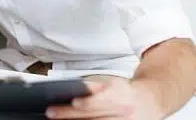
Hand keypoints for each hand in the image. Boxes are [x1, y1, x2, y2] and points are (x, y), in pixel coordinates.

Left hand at [45, 77, 163, 119]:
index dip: (84, 103)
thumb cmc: (125, 91)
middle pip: (92, 117)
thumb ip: (93, 85)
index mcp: (118, 97)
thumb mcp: (110, 82)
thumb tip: (76, 87)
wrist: (148, 102)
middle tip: (51, 113)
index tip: (72, 102)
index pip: (98, 102)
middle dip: (69, 115)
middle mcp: (121, 114)